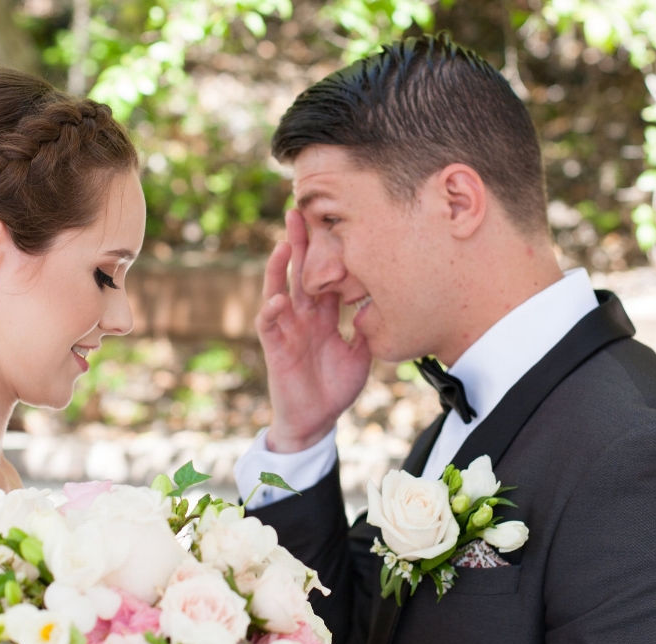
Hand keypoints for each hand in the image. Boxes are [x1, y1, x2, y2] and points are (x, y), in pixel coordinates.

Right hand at [257, 209, 371, 452]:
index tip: (334, 222)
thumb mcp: (362, 353)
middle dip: (299, 242)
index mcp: (324, 314)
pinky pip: (270, 324)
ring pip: (279, 289)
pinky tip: (278, 298)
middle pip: (299, 271)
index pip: (324, 274)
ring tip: (285, 242)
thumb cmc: (336, 387)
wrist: (316, 420)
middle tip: (298, 211)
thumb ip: (369, 328)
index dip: (327, 250)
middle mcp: (303, 314)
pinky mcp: (275, 346)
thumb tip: (385, 305)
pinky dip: (271, 310)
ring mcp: (287, 327)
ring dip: (280, 267)